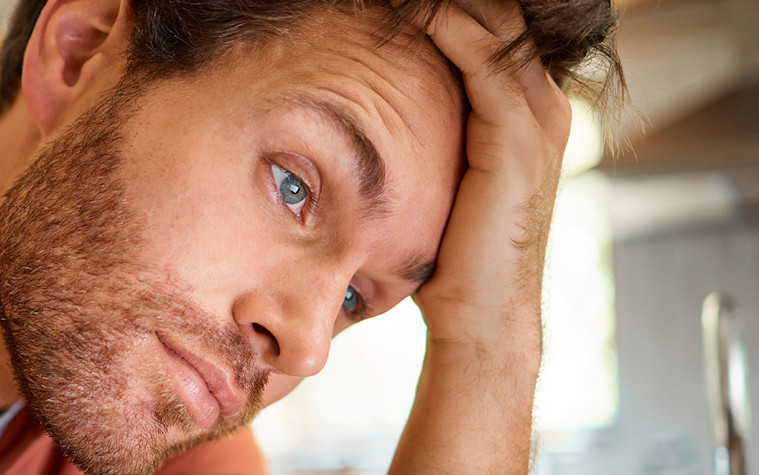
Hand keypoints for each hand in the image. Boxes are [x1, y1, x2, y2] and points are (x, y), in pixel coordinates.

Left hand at [411, 0, 572, 351]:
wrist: (480, 316)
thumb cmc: (449, 254)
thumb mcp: (438, 176)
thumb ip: (428, 133)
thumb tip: (372, 108)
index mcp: (524, 109)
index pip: (489, 27)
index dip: (444, 5)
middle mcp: (541, 105)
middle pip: (498, 14)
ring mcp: (538, 118)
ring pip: (495, 25)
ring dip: (440, 2)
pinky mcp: (520, 137)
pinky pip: (485, 59)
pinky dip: (447, 26)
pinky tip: (409, 10)